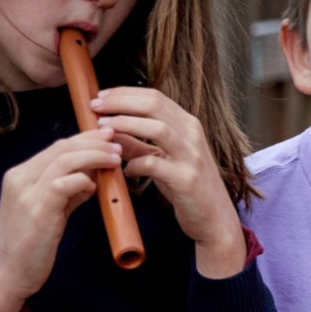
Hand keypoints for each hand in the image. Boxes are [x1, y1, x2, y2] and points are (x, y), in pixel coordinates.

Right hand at [0, 131, 123, 311]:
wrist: (7, 272)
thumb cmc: (29, 244)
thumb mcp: (49, 212)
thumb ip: (68, 193)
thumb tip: (91, 179)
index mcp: (20, 175)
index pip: (56, 147)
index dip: (85, 139)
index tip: (108, 137)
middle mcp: (20, 178)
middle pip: (61, 148)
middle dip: (93, 142)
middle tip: (117, 143)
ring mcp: (26, 193)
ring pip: (63, 160)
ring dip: (94, 156)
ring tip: (115, 159)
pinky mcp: (37, 210)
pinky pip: (62, 184)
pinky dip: (82, 180)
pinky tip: (95, 185)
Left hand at [92, 86, 243, 275]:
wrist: (215, 218)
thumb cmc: (189, 188)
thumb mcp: (164, 160)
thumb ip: (138, 145)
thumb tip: (109, 133)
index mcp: (188, 125)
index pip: (155, 97)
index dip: (124, 93)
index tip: (100, 96)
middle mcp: (192, 135)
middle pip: (154, 105)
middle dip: (120, 102)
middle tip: (95, 107)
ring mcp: (192, 157)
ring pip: (157, 129)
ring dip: (125, 125)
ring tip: (103, 130)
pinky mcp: (186, 179)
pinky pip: (154, 165)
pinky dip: (135, 164)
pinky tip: (125, 170)